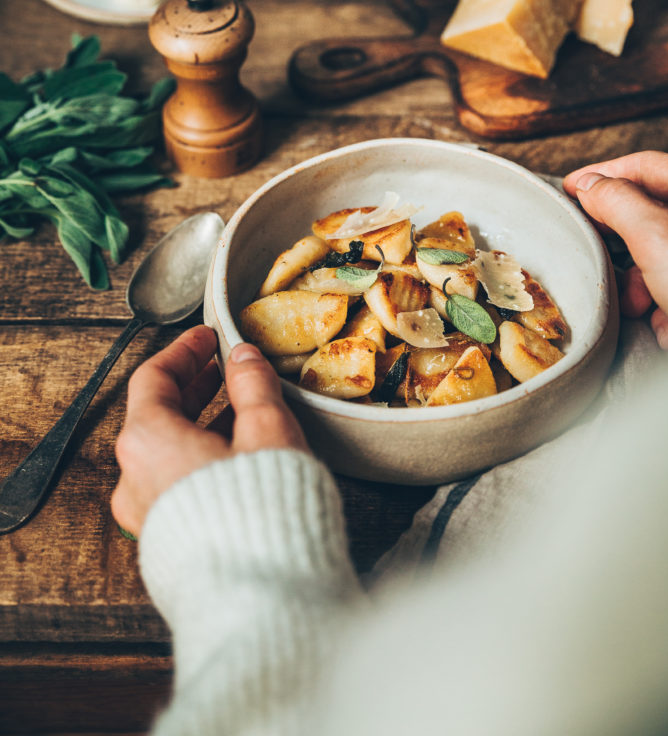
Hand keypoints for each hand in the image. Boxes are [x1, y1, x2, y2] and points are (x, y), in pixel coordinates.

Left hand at [111, 325, 308, 536]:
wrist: (259, 598)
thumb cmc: (262, 510)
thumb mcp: (265, 430)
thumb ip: (252, 385)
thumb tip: (243, 357)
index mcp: (148, 442)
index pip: (154, 378)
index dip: (184, 351)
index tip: (208, 337)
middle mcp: (134, 479)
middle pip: (156, 416)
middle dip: (194, 387)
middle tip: (224, 368)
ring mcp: (146, 515)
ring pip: (166, 452)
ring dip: (200, 423)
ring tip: (241, 408)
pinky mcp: (166, 541)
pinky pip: (174, 484)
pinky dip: (199, 457)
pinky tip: (237, 453)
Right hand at [563, 151, 667, 349]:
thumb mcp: (656, 237)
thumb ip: (618, 202)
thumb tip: (591, 185)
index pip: (646, 166)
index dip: (603, 174)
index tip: (570, 189)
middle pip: (651, 215)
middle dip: (621, 243)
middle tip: (597, 253)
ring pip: (660, 259)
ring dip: (640, 286)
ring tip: (638, 307)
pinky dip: (663, 310)